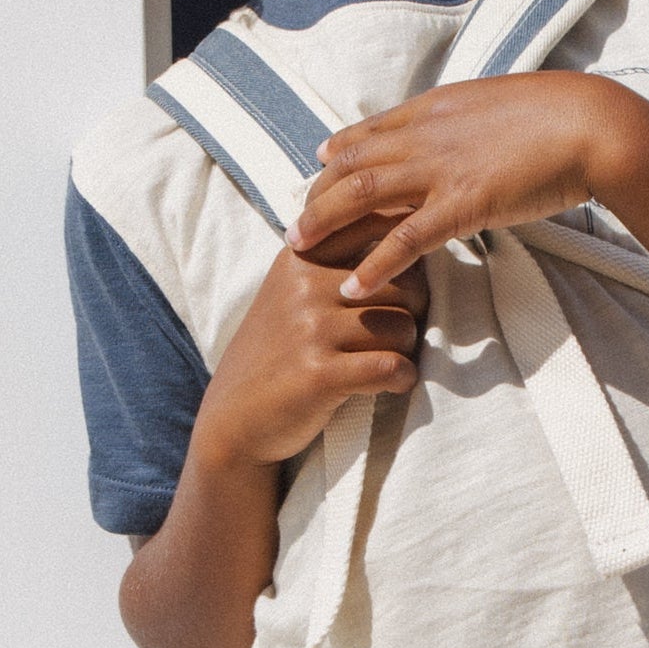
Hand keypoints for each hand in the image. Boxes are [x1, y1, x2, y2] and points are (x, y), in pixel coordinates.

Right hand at [191, 214, 428, 470]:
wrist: (234, 419)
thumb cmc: (276, 354)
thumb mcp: (290, 292)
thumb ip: (334, 260)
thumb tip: (404, 227)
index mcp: (300, 259)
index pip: (376, 228)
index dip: (407, 256)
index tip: (402, 285)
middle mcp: (303, 287)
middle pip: (405, 283)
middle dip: (414, 312)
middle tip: (396, 335)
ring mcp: (310, 330)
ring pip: (402, 326)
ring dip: (406, 349)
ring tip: (387, 361)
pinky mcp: (319, 374)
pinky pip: (392, 366)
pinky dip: (402, 378)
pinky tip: (392, 384)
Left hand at [288, 75, 633, 296]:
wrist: (591, 124)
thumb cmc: (557, 116)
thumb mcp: (497, 106)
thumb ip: (465, 120)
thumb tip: (455, 128)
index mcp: (433, 109)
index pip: (367, 132)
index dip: (336, 153)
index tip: (318, 169)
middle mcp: (425, 135)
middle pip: (349, 164)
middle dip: (316, 195)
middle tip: (295, 225)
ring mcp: (440, 170)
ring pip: (361, 195)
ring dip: (324, 223)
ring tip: (298, 251)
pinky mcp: (462, 204)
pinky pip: (405, 239)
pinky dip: (374, 264)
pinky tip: (354, 287)